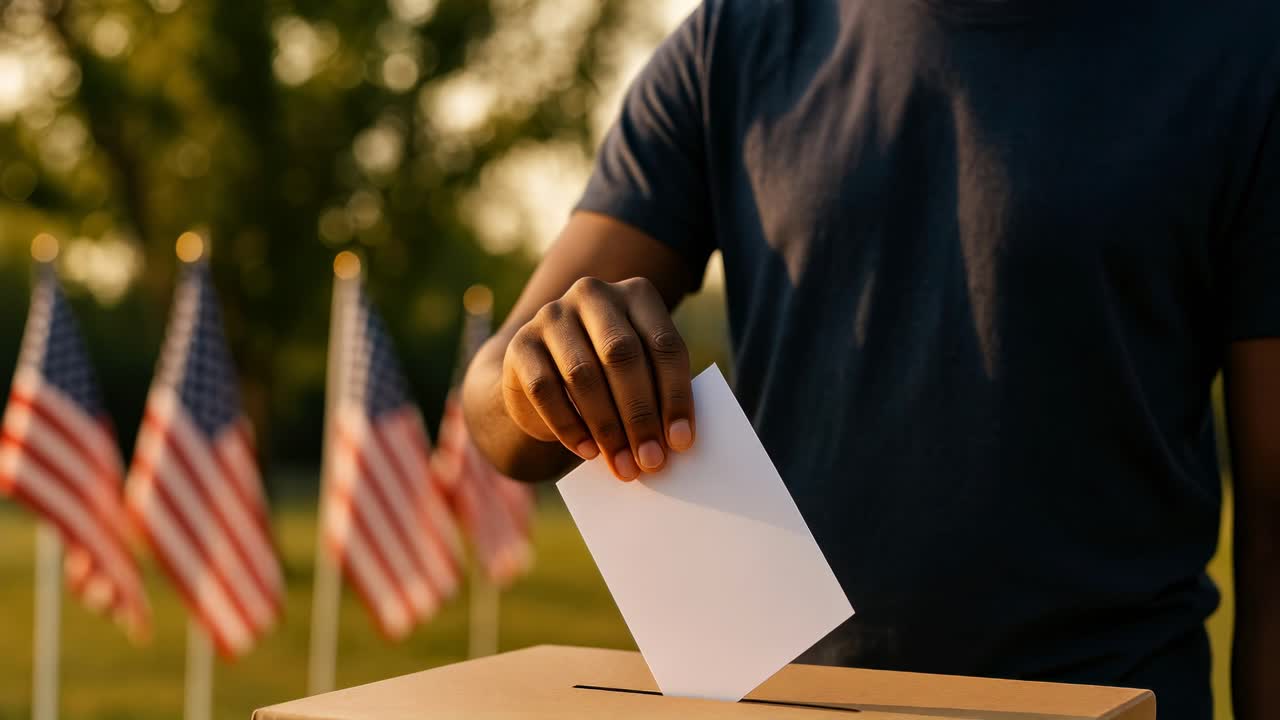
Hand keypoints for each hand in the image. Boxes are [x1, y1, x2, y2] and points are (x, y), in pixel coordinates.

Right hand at [501, 276, 694, 480]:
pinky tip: (588, 451)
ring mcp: (553, 315)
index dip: (675, 396)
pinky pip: (545, 389)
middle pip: (622, 355)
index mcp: (636, 294)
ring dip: (607, 428)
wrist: (542, 376)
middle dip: (640, 415)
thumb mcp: (639, 375)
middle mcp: (593, 294)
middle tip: (651, 460)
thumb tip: (674, 441)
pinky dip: (569, 426)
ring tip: (623, 466)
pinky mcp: (520, 343)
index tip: (681, 442)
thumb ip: (656, 394)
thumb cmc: (609, 378)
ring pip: (583, 374)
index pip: (663, 345)